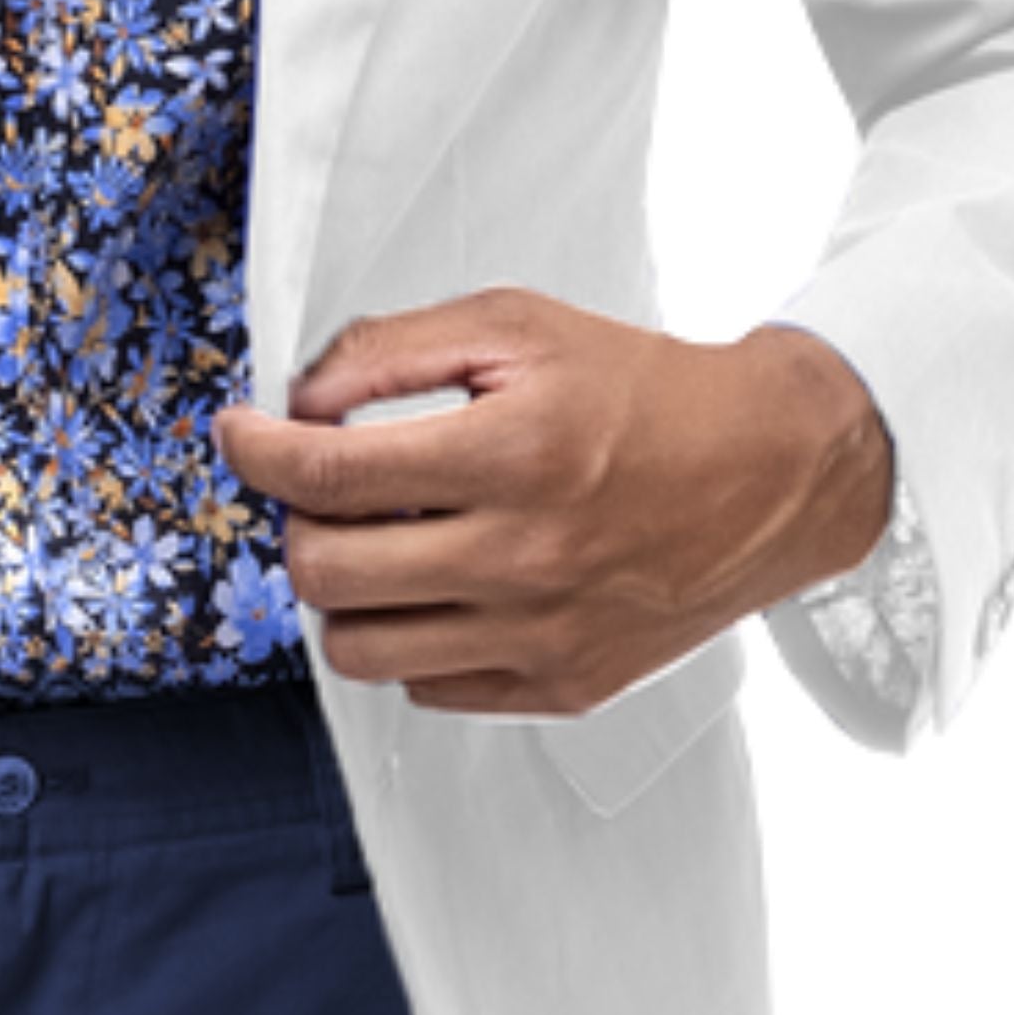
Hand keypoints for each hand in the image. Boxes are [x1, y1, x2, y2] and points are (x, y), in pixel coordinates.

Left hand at [212, 287, 894, 714]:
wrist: (772, 470)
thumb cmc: (643, 391)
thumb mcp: (518, 326)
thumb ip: (394, 350)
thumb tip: (300, 401)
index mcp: (513, 456)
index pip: (327, 476)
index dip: (257, 453)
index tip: (241, 435)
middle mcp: (526, 557)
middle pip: (326, 573)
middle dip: (298, 523)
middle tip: (325, 490)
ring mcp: (543, 637)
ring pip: (361, 650)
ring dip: (344, 593)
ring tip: (380, 541)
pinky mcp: (564, 687)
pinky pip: (428, 688)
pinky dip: (412, 638)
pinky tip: (445, 584)